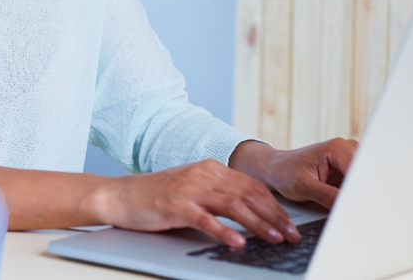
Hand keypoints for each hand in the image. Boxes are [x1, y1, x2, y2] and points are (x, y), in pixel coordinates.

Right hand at [82, 159, 301, 247]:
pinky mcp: (176, 205)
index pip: (252, 186)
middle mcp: (203, 174)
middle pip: (248, 194)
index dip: (274, 205)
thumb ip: (218, 194)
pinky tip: (238, 242)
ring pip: (233, 205)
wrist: (121, 195)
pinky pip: (206, 219)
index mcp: (211, 168)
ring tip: (274, 238)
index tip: (290, 223)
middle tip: (291, 234)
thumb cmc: (157, 196)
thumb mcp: (193, 188)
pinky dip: (224, 231)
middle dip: (274, 216)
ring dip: (258, 223)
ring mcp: (190, 189)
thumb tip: (252, 213)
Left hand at [230, 138, 357, 208]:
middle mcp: (348, 149)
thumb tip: (349, 207)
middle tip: (358, 213)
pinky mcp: (348, 170)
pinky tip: (348, 205)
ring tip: (350, 209)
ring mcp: (350, 159)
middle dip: (363, 194)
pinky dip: (354, 196)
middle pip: (366, 176)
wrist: (276, 169)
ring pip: (364, 182)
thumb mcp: (304, 187)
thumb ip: (328, 196)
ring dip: (359, 196)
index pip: (360, 173)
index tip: (361, 208)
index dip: (362, 192)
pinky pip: (357, 186)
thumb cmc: (285, 172)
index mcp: (338, 148)